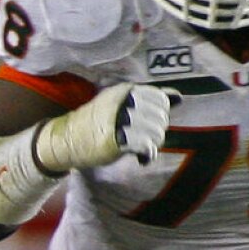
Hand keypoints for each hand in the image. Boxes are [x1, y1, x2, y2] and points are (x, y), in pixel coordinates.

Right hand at [34, 82, 178, 173]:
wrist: (69, 139)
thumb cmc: (99, 122)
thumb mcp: (123, 104)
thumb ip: (151, 99)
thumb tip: (179, 97)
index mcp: (126, 90)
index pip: (160, 99)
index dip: (160, 115)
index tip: (147, 124)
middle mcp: (124, 102)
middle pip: (161, 117)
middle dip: (157, 132)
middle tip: (143, 139)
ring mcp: (119, 120)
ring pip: (156, 133)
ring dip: (153, 145)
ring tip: (142, 148)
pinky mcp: (117, 140)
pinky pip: (146, 147)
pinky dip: (148, 156)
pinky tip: (141, 159)